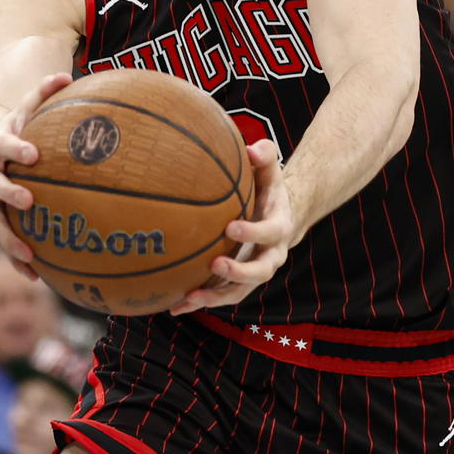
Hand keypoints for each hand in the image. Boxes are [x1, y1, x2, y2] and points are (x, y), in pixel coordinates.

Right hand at [0, 74, 71, 277]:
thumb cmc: (10, 129)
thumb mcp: (21, 109)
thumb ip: (41, 94)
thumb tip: (67, 74)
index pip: (3, 145)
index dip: (16, 149)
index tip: (33, 154)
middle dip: (9, 193)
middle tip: (28, 200)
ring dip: (9, 236)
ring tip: (28, 252)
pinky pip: (4, 238)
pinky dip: (16, 258)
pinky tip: (35, 277)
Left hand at [169, 141, 293, 314]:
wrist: (280, 215)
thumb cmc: (267, 188)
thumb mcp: (269, 170)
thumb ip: (265, 156)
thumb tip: (251, 148)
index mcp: (279, 227)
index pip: (269, 232)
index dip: (253, 233)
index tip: (231, 227)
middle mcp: (271, 255)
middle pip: (261, 271)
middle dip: (239, 271)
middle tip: (216, 264)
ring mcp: (255, 271)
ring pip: (240, 291)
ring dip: (217, 296)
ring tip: (190, 296)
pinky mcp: (238, 281)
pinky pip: (221, 295)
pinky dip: (200, 301)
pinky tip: (174, 306)